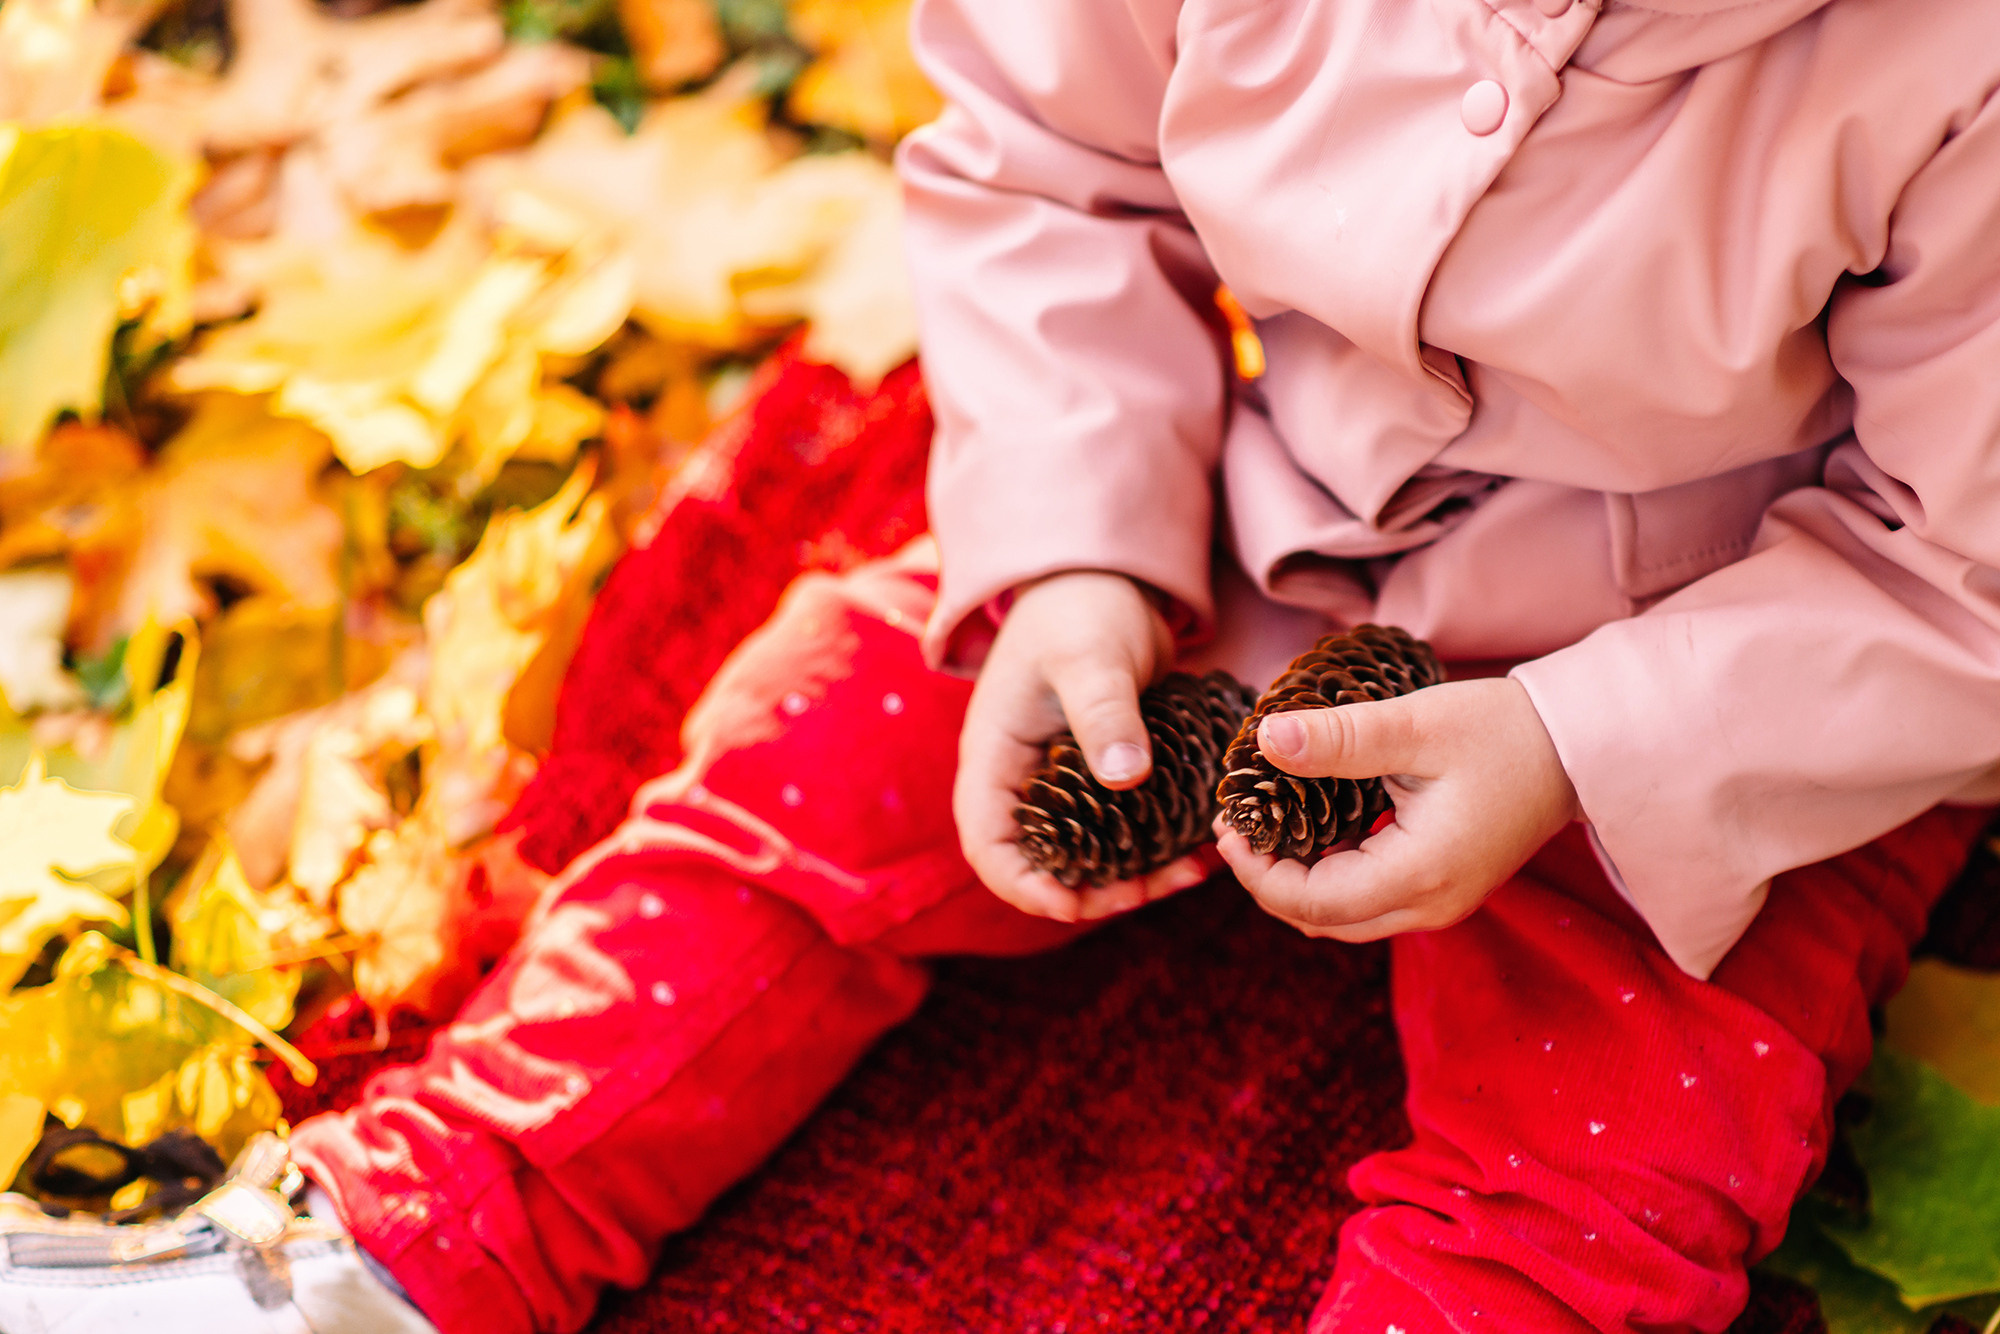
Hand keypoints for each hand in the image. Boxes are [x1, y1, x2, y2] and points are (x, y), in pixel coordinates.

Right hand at [955, 571, 1215, 921]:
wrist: (1106, 579)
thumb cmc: (1083, 608)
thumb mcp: (1091, 656)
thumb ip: (1105, 713)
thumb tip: (1126, 778)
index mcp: (995, 759)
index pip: (989, 847)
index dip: (1026, 886)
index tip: (1078, 901)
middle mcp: (1025, 782)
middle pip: (1043, 866)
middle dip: (1096, 892)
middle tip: (1156, 888)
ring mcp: (1065, 783)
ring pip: (1090, 857)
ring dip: (1136, 876)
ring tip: (1193, 870)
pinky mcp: (1104, 778)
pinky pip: (1125, 831)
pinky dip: (1157, 846)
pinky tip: (1202, 843)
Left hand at [1215, 676, 1578, 940]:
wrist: (1577, 748)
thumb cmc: (1503, 731)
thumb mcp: (1416, 724)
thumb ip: (1339, 738)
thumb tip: (1265, 740)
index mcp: (1420, 873)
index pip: (1312, 901)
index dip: (1257, 872)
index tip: (1226, 825)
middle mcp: (1430, 904)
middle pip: (1320, 918)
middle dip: (1266, 879)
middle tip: (1232, 825)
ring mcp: (1439, 903)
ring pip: (1342, 916)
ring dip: (1294, 880)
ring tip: (1259, 826)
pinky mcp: (1442, 888)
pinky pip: (1367, 900)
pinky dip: (1326, 874)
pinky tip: (1306, 828)